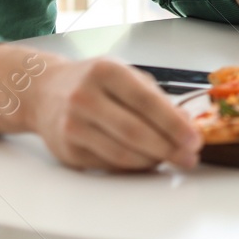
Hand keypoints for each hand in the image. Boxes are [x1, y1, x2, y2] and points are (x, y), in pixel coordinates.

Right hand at [29, 57, 202, 170]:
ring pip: (121, 153)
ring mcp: (72, 125)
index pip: (147, 102)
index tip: (194, 139)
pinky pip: (107, 163)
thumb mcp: (126, 76)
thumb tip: (185, 124)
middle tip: (189, 157)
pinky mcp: (66, 151)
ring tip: (172, 159)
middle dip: (168, 148)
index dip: (174, 124)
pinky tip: (147, 162)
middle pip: (134, 131)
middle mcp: (84, 97)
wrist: (44, 92)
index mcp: (106, 72)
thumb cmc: (94, 82)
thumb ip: (156, 98)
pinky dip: (132, 166)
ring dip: (152, 161)